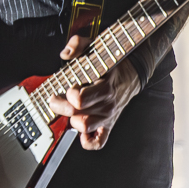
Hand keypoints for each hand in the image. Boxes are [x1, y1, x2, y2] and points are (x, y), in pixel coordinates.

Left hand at [49, 35, 140, 149]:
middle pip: (77, 115)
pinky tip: (80, 128)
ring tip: (71, 109)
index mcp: (105, 87)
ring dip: (72, 120)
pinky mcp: (108, 126)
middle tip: (56, 97)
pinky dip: (86, 140)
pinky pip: (97, 143)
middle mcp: (108, 105)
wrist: (132, 73)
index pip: (79, 100)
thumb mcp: (96, 45)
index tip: (67, 87)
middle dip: (60, 106)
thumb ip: (78, 44)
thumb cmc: (111, 61)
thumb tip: (65, 54)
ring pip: (84, 128)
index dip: (68, 94)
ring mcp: (108, 117)